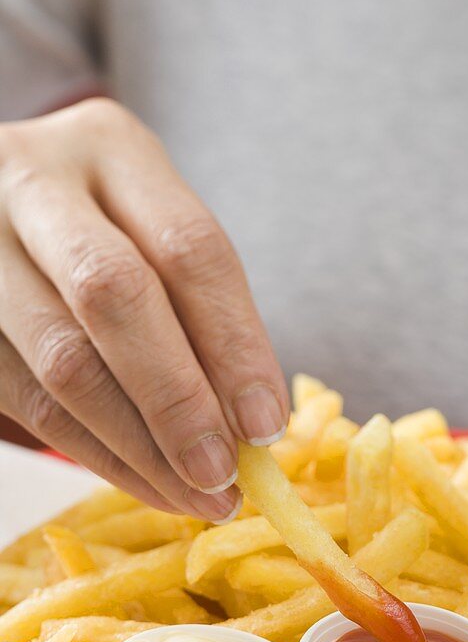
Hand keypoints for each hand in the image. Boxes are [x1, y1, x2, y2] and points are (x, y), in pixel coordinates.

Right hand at [0, 99, 288, 521]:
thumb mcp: (150, 229)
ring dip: (137, 447)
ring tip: (195, 496)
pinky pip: (25, 400)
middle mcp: (32, 178)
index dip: (235, 344)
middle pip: (114, 295)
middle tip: (224, 475)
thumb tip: (252, 426)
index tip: (268, 425)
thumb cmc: (100, 228)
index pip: (189, 248)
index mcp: (109, 146)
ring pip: (61, 360)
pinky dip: (92, 452)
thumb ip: (197, 308)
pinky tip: (142, 479)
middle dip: (178, 400)